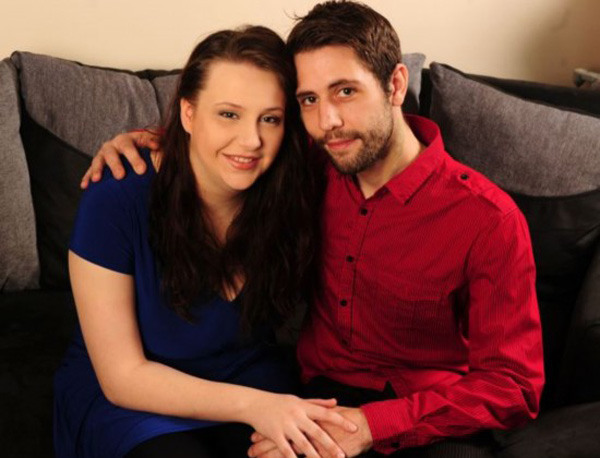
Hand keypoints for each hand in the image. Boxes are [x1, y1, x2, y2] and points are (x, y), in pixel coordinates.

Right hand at [81, 129, 161, 188]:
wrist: (132, 147)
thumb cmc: (144, 147)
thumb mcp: (151, 144)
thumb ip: (155, 144)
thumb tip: (157, 146)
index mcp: (127, 140)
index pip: (129, 147)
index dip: (134, 157)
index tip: (142, 170)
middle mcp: (113, 145)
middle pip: (112, 153)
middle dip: (115, 165)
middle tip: (121, 176)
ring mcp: (103, 154)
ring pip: (98, 160)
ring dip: (97, 170)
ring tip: (97, 180)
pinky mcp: (97, 163)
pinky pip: (90, 170)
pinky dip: (87, 177)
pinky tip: (85, 186)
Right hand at [243, 394, 357, 457]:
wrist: (255, 403)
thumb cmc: (279, 402)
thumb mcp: (299, 400)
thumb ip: (318, 403)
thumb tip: (336, 402)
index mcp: (304, 406)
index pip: (326, 413)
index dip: (341, 421)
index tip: (354, 428)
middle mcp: (297, 415)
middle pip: (316, 431)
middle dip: (330, 444)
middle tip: (342, 455)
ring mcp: (285, 425)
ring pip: (302, 443)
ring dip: (314, 456)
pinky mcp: (275, 434)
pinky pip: (285, 449)